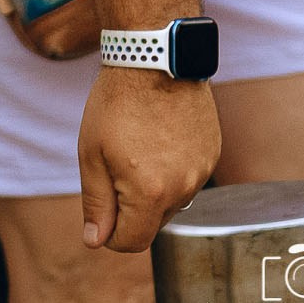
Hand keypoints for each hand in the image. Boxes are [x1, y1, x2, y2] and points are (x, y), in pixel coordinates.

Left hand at [76, 65, 219, 251]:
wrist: (154, 60)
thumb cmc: (116, 105)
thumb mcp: (91, 154)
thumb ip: (97, 203)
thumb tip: (95, 241)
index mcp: (150, 194)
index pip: (131, 242)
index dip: (109, 233)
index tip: (100, 208)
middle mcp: (183, 190)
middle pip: (153, 224)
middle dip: (130, 210)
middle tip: (112, 168)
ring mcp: (202, 172)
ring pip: (173, 203)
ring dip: (153, 191)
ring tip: (136, 149)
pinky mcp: (212, 155)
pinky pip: (189, 180)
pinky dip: (172, 171)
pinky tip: (157, 140)